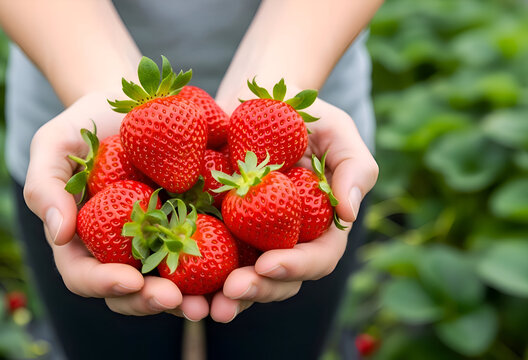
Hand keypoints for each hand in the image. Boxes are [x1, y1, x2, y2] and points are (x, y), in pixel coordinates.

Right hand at [22, 93, 208, 319]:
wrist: (134, 101)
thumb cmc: (86, 123)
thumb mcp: (54, 144)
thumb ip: (45, 186)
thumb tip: (60, 234)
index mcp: (83, 240)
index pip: (84, 275)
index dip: (104, 284)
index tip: (128, 280)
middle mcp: (122, 250)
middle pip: (132, 292)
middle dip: (151, 301)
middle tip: (173, 299)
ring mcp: (160, 240)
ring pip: (172, 282)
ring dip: (190, 298)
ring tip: (210, 303)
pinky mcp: (193, 224)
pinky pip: (208, 251)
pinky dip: (222, 266)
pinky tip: (239, 270)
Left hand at [209, 96, 378, 322]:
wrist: (252, 104)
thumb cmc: (302, 116)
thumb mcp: (337, 132)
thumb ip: (354, 168)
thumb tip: (349, 212)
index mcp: (318, 228)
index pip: (317, 258)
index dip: (296, 266)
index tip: (269, 264)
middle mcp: (283, 242)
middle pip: (276, 281)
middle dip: (256, 291)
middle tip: (231, 292)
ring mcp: (248, 241)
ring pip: (239, 281)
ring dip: (222, 297)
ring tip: (201, 306)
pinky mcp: (215, 230)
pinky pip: (203, 258)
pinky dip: (189, 274)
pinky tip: (172, 282)